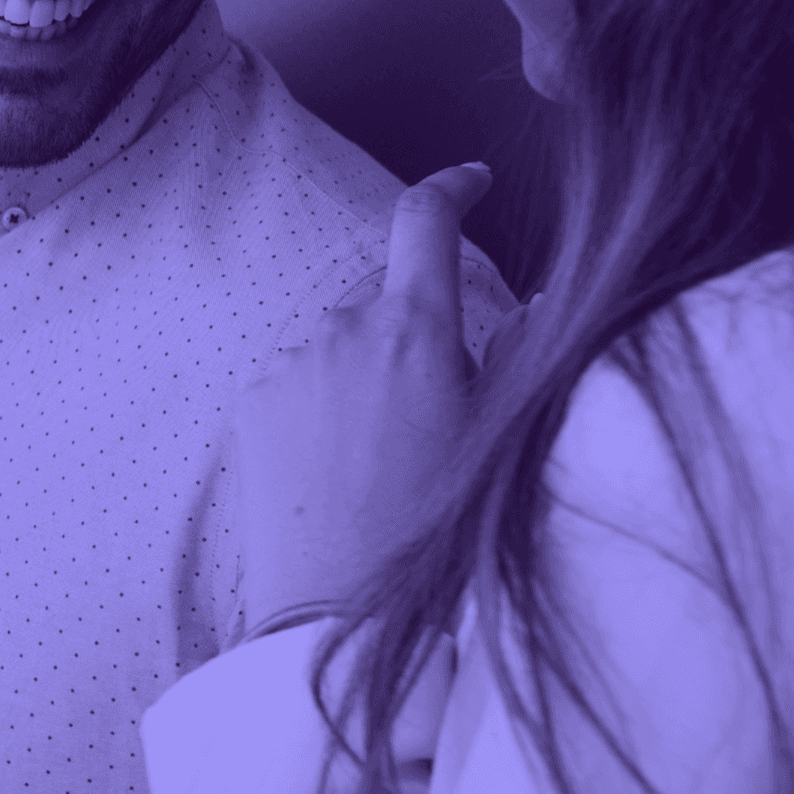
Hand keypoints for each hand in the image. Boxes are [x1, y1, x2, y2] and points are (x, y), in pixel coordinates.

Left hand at [229, 161, 491, 621]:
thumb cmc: (441, 529)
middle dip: (415, 330)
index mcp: (416, 330)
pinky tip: (342, 465)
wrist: (342, 611)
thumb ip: (527, 354)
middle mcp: (342, 331)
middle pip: (385, 297)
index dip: (451, 187)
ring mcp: (288, 366)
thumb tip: (542, 299)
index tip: (470, 182)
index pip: (425, 219)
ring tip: (388, 457)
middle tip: (441, 412)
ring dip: (366, 372)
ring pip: (339, 343)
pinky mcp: (251, 406)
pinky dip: (322, 403)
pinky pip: (296, 380)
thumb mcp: (505, 438)